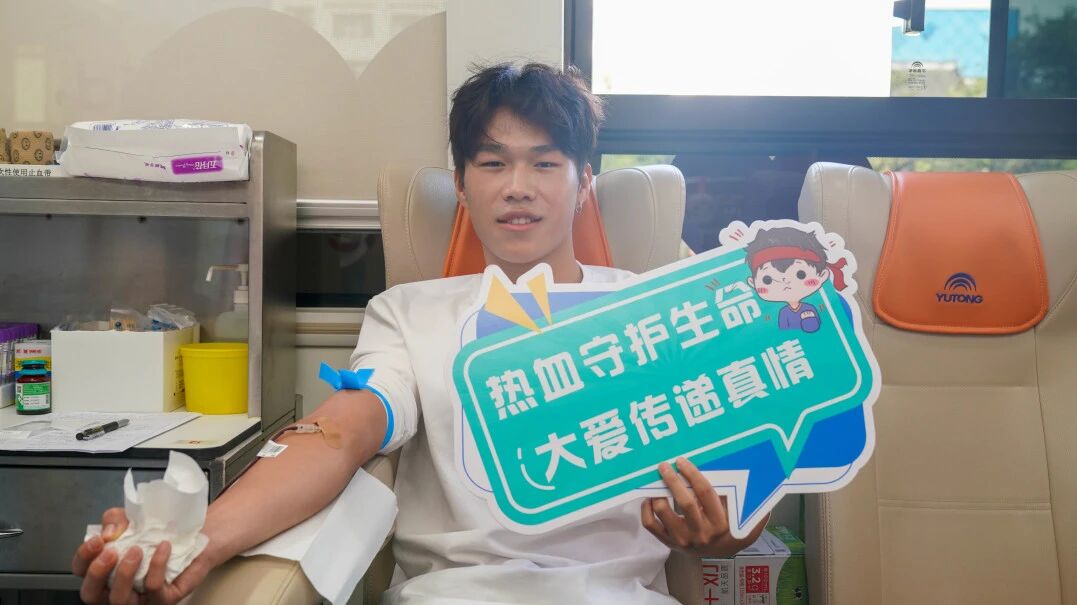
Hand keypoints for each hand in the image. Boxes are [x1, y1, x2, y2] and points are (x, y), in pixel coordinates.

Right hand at [72, 507, 213, 604]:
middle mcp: (118, 588)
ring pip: (120, 600)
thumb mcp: (132, 518)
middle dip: (96, 573)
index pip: (80, 572)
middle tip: (111, 551)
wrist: (197, 534)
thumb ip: (115, 519)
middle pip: (91, 595)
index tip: (97, 540)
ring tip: (137, 550)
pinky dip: (156, 566)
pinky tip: (164, 546)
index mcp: (105, 570)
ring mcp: (140, 598)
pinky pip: (154, 589)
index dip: (82, 558)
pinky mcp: (164, 598)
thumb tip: (108, 533)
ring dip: (124, 574)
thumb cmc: (159, 532)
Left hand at [641, 457, 769, 556]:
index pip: (705, 494)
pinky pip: (651, 526)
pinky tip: (649, 499)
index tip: (682, 461)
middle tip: (664, 466)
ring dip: (657, 494)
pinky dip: (646, 511)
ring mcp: (683, 540)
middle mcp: (701, 532)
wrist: (721, 553)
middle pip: (684, 502)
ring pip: (664, 513)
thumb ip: (750, 499)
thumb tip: (761, 474)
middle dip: (672, 481)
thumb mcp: (745, 516)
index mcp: (720, 523)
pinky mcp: (669, 543)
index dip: (693, 474)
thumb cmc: (732, 526)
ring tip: (656, 480)